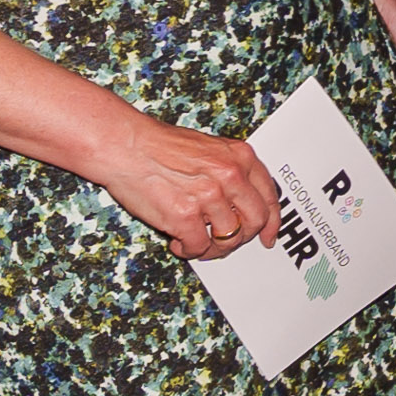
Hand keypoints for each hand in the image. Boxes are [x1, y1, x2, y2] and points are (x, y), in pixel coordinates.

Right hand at [93, 110, 282, 264]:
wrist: (123, 144)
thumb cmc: (156, 145)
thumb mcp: (207, 147)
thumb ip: (227, 170)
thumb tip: (237, 201)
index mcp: (239, 157)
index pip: (269, 196)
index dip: (272, 221)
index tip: (268, 236)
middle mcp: (230, 176)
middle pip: (255, 221)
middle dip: (242, 237)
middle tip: (224, 242)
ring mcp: (209, 196)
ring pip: (228, 238)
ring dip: (212, 247)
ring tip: (194, 241)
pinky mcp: (185, 216)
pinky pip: (199, 247)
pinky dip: (188, 250)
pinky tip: (177, 241)